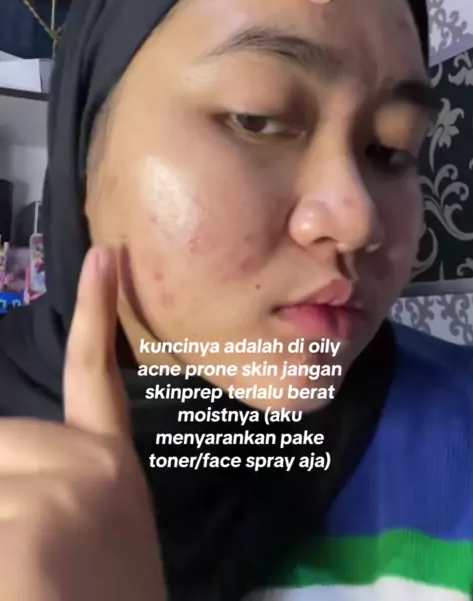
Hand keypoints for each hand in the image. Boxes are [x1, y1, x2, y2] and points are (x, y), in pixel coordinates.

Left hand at [0, 247, 165, 600]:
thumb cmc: (105, 594)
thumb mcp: (90, 537)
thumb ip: (59, 480)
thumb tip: (13, 450)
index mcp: (110, 471)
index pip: (95, 376)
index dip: (97, 314)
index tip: (105, 256)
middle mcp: (89, 468)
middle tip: (19, 548)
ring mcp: (55, 492)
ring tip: (23, 571)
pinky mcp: (25, 527)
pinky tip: (19, 575)